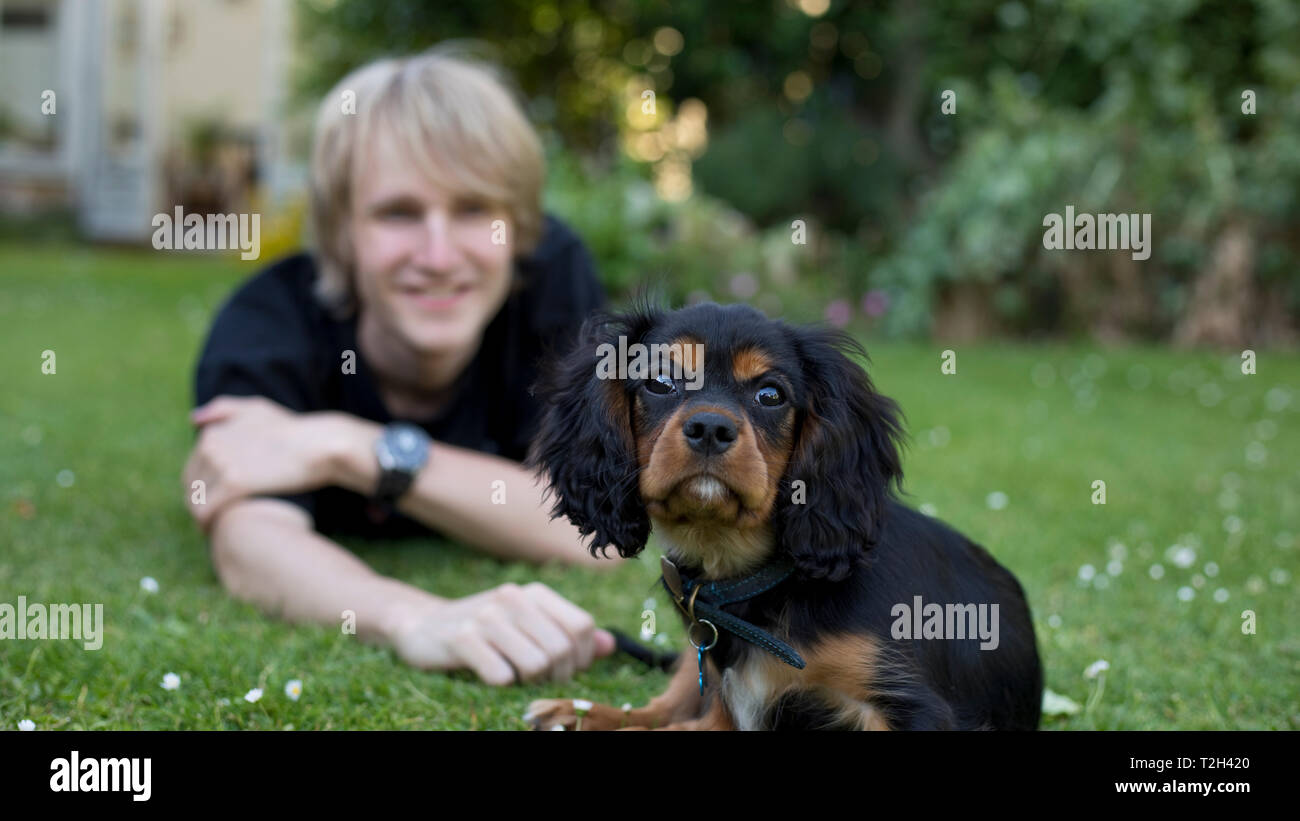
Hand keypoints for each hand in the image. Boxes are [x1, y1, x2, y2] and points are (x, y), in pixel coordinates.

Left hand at [183, 396, 345, 528]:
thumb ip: (223, 409)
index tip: (219, 502)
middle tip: (221, 520)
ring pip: (195, 502)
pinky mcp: (233, 484)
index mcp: (211, 433)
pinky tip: (221, 534)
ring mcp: (220, 464)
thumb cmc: (292, 429)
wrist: (318, 445)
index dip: (203, 490)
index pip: (191, 471)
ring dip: (204, 517)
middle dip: (201, 505)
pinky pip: (206, 512)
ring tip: (223, 529)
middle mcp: (210, 445)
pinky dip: (208, 525)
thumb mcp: (256, 409)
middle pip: (191, 487)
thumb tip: (193, 419)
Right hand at [388, 582, 615, 684]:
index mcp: (535, 593)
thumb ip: (568, 634)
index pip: (582, 626)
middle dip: (555, 675)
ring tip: (513, 673)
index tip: (563, 667)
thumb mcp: (527, 626)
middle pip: (562, 649)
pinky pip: (501, 675)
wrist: (423, 626)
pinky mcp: (462, 638)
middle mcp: (513, 598)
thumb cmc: (485, 631)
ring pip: (536, 664)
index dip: (580, 656)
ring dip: (528, 681)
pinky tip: (488, 672)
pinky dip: (500, 682)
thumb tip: (608, 645)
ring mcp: (486, 616)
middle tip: (535, 677)